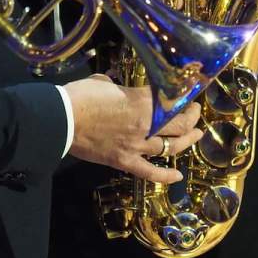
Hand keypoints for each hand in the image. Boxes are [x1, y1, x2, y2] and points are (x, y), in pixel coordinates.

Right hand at [63, 74, 203, 184]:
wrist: (62, 118)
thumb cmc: (82, 95)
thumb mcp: (104, 82)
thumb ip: (117, 86)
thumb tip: (114, 86)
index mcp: (142, 102)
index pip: (173, 101)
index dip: (184, 99)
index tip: (187, 95)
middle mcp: (146, 125)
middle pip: (179, 125)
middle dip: (191, 119)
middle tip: (195, 114)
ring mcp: (136, 146)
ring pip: (170, 147)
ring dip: (186, 142)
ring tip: (195, 135)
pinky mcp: (124, 161)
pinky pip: (149, 172)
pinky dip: (165, 175)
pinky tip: (178, 175)